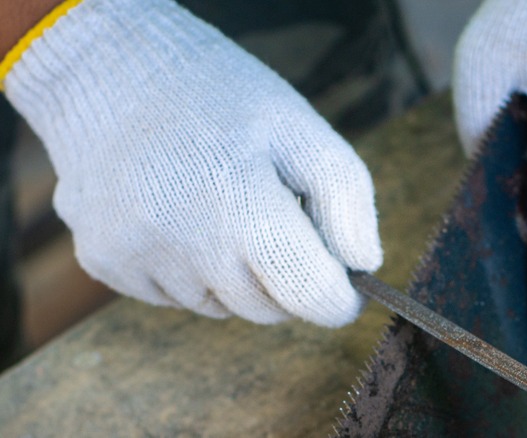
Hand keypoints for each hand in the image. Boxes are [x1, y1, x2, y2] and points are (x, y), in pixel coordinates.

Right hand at [3, 0, 381, 326]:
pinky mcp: (104, 261)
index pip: (309, 294)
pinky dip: (191, 271)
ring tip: (222, 207)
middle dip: (287, 280)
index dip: (338, 300)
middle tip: (279, 223)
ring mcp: (135, 255)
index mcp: (239, 201)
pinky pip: (173, 297)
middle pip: (266, 309)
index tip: (347, 290)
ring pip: (220, 307)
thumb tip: (363, 264)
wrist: (113, 69)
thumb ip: (345, 197)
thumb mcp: (299, 126)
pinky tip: (182, 217)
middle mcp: (182, 240)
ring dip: (236, 276)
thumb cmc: (220, 96)